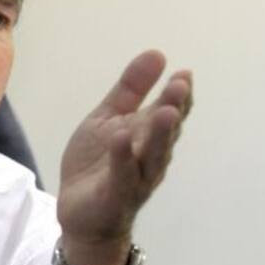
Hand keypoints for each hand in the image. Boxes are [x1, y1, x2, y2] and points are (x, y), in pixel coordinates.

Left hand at [56, 50, 192, 264]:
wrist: (79, 210)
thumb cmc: (98, 163)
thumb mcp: (109, 118)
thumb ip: (131, 89)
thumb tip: (157, 53)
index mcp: (148, 136)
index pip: (170, 112)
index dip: (178, 95)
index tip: (184, 74)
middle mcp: (149, 157)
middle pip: (166, 132)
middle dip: (173, 109)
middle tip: (180, 86)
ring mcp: (135, 178)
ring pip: (152, 155)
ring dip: (159, 134)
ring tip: (165, 111)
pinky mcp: (115, 195)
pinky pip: (121, 176)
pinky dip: (122, 158)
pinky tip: (121, 139)